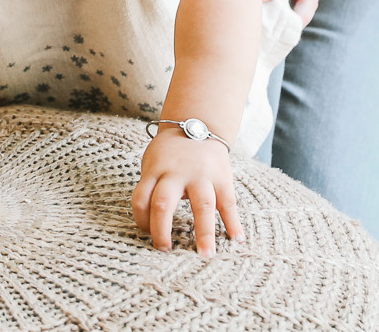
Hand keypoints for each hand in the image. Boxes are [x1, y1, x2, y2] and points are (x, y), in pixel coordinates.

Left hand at [133, 130, 241, 254]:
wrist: (198, 124)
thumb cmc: (170, 152)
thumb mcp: (153, 162)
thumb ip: (151, 188)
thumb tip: (151, 224)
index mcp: (156, 170)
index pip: (141, 198)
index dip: (141, 219)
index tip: (147, 233)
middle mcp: (177, 173)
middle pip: (164, 202)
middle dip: (162, 229)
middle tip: (164, 250)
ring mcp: (201, 175)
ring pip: (201, 204)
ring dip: (204, 232)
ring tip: (206, 255)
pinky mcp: (222, 177)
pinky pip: (228, 202)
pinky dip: (233, 222)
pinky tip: (237, 239)